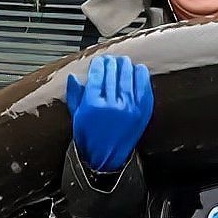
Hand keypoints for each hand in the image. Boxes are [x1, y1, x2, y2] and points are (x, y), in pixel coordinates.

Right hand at [66, 55, 152, 171]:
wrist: (106, 158)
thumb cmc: (89, 137)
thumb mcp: (77, 116)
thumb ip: (75, 95)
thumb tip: (73, 77)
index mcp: (93, 104)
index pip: (97, 74)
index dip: (98, 64)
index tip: (98, 61)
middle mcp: (112, 104)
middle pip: (113, 73)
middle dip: (111, 62)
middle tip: (110, 60)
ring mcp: (130, 107)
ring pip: (129, 76)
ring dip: (125, 65)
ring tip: (123, 62)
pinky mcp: (142, 111)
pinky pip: (144, 86)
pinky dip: (141, 75)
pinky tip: (138, 69)